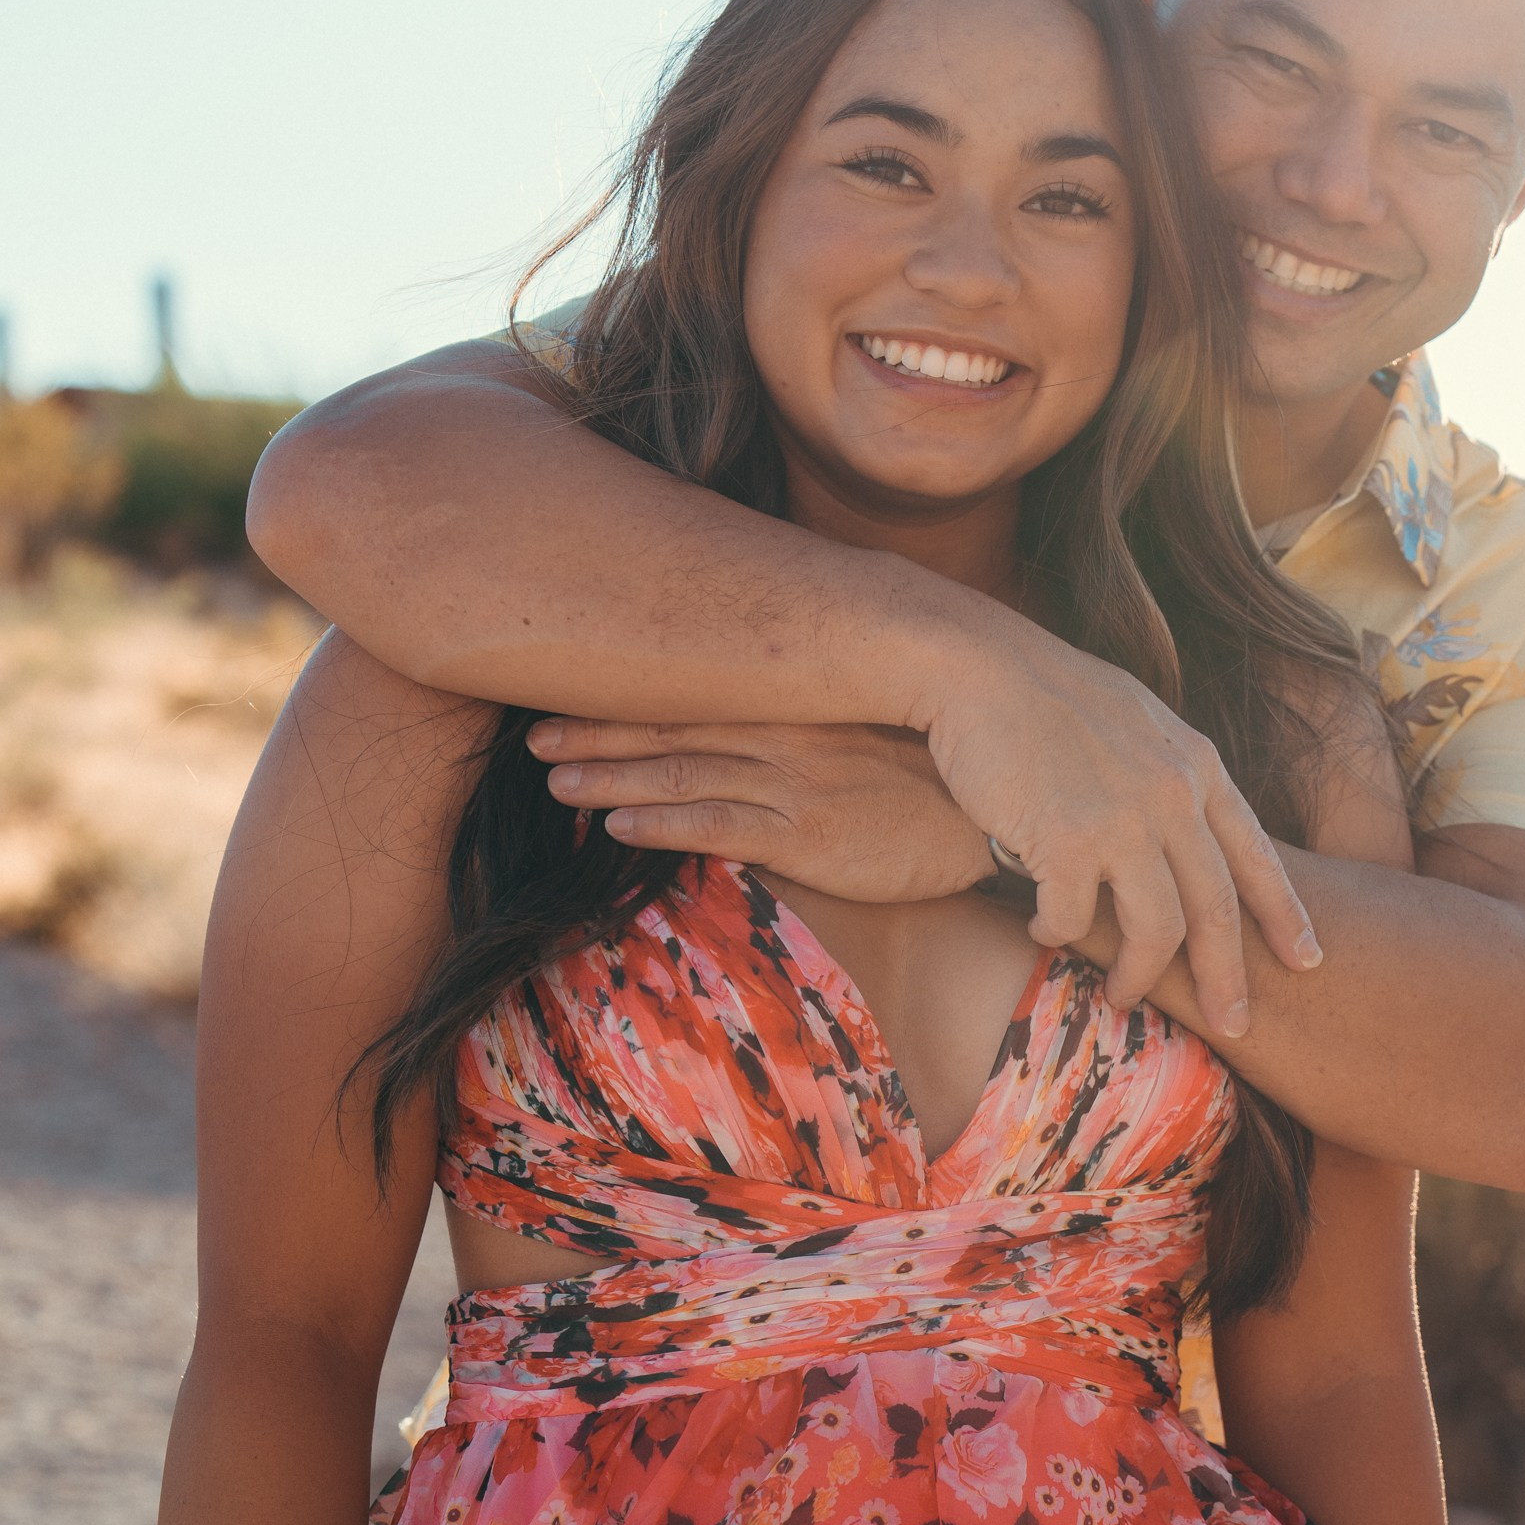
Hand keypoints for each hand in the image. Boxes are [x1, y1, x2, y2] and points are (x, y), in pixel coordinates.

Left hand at [529, 718, 994, 902]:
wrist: (991, 822)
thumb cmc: (932, 781)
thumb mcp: (870, 733)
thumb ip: (811, 725)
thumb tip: (755, 726)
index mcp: (802, 704)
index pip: (701, 692)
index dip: (633, 695)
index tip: (573, 689)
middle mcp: (790, 734)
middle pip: (675, 726)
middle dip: (600, 730)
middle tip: (533, 732)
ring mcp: (796, 783)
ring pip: (684, 773)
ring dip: (613, 777)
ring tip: (555, 778)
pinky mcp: (808, 834)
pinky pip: (720, 826)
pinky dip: (663, 825)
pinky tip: (616, 827)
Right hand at [918, 623, 1319, 1031]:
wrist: (978, 666)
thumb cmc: (1045, 692)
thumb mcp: (1137, 719)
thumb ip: (1169, 772)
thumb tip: (1181, 826)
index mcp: (1196, 766)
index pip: (1257, 854)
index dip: (1285, 914)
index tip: (1307, 959)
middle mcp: (1172, 796)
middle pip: (1216, 909)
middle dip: (1229, 977)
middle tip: (1234, 1024)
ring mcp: (1123, 820)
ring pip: (1156, 930)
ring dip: (1139, 975)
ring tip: (1121, 994)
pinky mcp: (1065, 840)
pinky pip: (1072, 919)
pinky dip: (1057, 935)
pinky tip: (1041, 930)